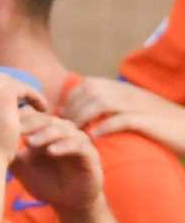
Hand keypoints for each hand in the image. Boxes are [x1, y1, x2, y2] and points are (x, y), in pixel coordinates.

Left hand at [10, 107, 102, 211]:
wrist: (68, 202)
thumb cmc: (45, 182)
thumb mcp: (22, 168)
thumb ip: (8, 156)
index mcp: (47, 131)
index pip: (34, 118)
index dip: (19, 120)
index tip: (2, 125)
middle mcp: (63, 132)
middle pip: (47, 120)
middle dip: (30, 125)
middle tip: (14, 130)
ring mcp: (78, 141)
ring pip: (63, 130)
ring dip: (45, 135)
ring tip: (30, 142)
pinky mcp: (90, 154)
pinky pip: (79, 146)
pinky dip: (64, 147)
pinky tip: (51, 152)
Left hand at [63, 76, 184, 152]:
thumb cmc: (158, 124)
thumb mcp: (132, 110)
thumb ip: (112, 108)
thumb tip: (85, 114)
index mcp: (123, 90)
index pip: (88, 84)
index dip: (70, 100)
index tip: (63, 118)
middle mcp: (128, 93)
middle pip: (90, 91)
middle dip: (72, 109)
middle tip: (63, 129)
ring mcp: (138, 105)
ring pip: (101, 102)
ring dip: (82, 118)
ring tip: (74, 134)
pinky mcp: (147, 120)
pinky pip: (122, 120)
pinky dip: (105, 127)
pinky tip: (95, 138)